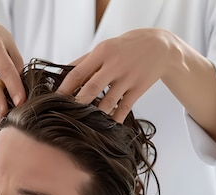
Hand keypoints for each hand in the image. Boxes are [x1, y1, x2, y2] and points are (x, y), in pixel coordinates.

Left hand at [57, 29, 176, 122]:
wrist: (161, 46)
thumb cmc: (126, 47)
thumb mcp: (105, 47)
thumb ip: (83, 61)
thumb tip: (60, 74)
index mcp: (102, 52)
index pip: (78, 73)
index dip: (64, 89)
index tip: (54, 101)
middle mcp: (115, 64)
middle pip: (91, 89)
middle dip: (77, 104)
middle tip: (65, 116)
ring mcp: (128, 78)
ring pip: (107, 102)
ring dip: (95, 115)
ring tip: (84, 123)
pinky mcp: (139, 89)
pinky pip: (124, 109)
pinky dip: (114, 119)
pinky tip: (105, 126)